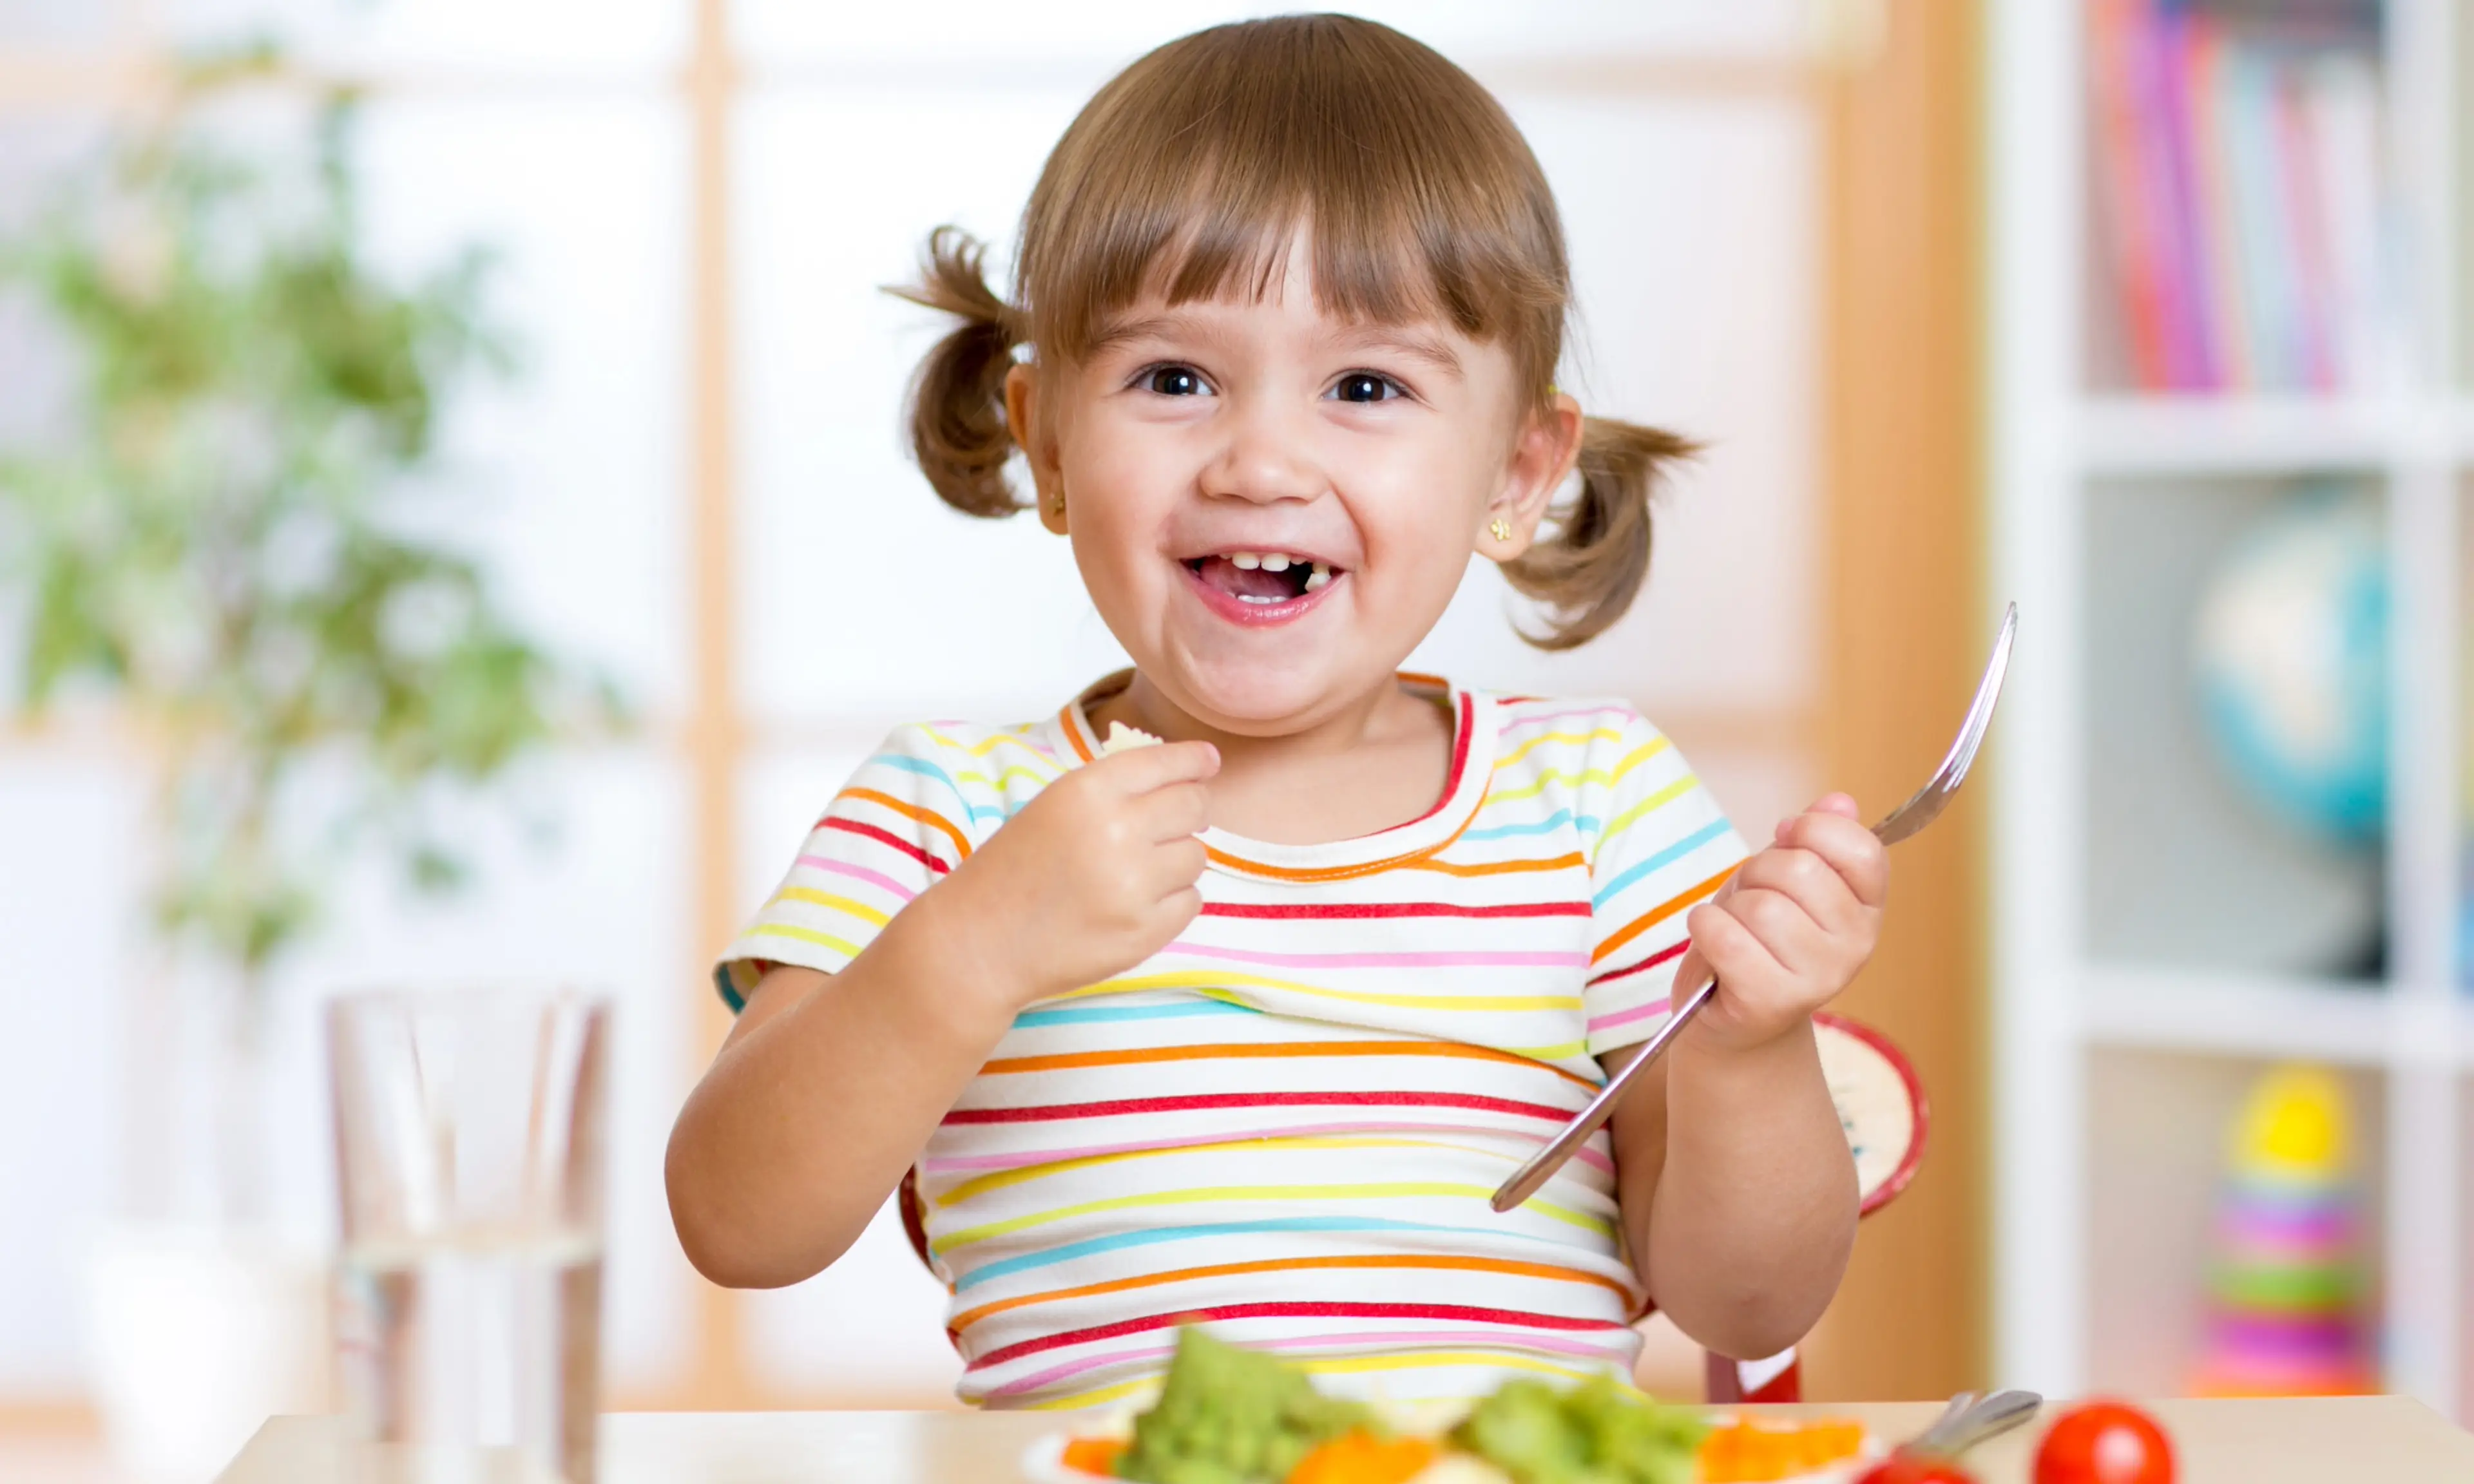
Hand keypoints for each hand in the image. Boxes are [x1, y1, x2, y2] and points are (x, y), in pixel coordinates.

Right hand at [926, 740, 1217, 1012]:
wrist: (979, 942)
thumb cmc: (1013, 871)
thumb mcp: (1053, 807)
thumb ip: (1112, 790)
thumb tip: (1184, 776)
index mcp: (1089, 791)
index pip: (1168, 763)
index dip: (1195, 760)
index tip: (1208, 762)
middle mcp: (1117, 831)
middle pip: (1194, 806)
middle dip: (1192, 809)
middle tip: (1177, 820)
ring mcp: (1134, 885)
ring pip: (1196, 856)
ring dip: (1177, 859)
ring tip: (1137, 871)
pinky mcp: (1144, 932)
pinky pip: (1191, 901)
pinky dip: (1173, 900)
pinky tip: (1136, 903)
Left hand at [1675, 793, 1885, 1052]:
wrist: (1734, 1019)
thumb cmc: (1757, 938)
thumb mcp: (1785, 880)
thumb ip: (1814, 840)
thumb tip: (1839, 802)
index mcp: (1867, 908)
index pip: (1861, 849)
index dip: (1814, 830)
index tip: (1788, 838)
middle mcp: (1856, 946)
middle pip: (1798, 869)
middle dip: (1757, 872)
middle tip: (1751, 900)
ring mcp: (1818, 978)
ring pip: (1760, 905)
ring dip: (1730, 908)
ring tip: (1736, 930)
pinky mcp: (1772, 1001)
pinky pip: (1726, 937)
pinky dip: (1705, 929)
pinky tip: (1713, 942)